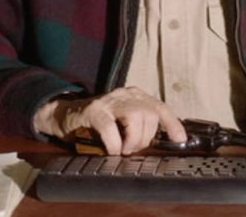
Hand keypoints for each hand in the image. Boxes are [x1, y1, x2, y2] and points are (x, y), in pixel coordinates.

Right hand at [34, 86, 186, 154]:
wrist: (65, 115)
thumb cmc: (97, 124)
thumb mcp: (123, 122)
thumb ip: (140, 127)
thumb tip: (161, 143)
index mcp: (135, 96)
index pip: (160, 107)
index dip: (173, 124)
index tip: (180, 140)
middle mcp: (125, 95)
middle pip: (150, 114)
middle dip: (145, 138)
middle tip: (133, 148)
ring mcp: (108, 101)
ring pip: (136, 116)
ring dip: (133, 139)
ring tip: (123, 149)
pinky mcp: (93, 111)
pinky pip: (110, 127)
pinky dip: (114, 143)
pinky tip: (112, 150)